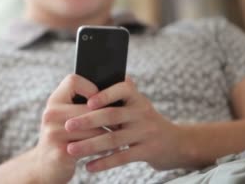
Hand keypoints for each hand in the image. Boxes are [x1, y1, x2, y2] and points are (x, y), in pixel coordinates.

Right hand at [32, 74, 107, 183]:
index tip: (101, 100)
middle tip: (121, 122)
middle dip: (108, 116)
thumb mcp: (64, 116)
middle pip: (89, 108)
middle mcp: (50, 114)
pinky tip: (107, 151)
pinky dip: (103, 149)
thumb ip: (80, 103)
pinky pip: (91, 147)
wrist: (45, 166)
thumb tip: (115, 90)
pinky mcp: (61, 152)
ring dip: (109, 135)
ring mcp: (54, 133)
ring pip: (94, 129)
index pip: (73, 81)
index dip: (91, 87)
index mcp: (54, 100)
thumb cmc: (63, 137)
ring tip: (118, 137)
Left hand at [63, 77, 185, 171]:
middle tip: (67, 126)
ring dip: (90, 145)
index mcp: (137, 98)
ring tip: (71, 149)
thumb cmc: (145, 120)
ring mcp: (146, 132)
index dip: (105, 95)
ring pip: (114, 139)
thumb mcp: (137, 103)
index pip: (123, 89)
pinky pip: (122, 157)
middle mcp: (142, 112)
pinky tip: (89, 166)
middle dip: (87, 121)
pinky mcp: (148, 151)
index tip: (87, 102)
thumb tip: (90, 78)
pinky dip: (104, 162)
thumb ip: (118, 93)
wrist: (176, 143)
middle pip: (112, 115)